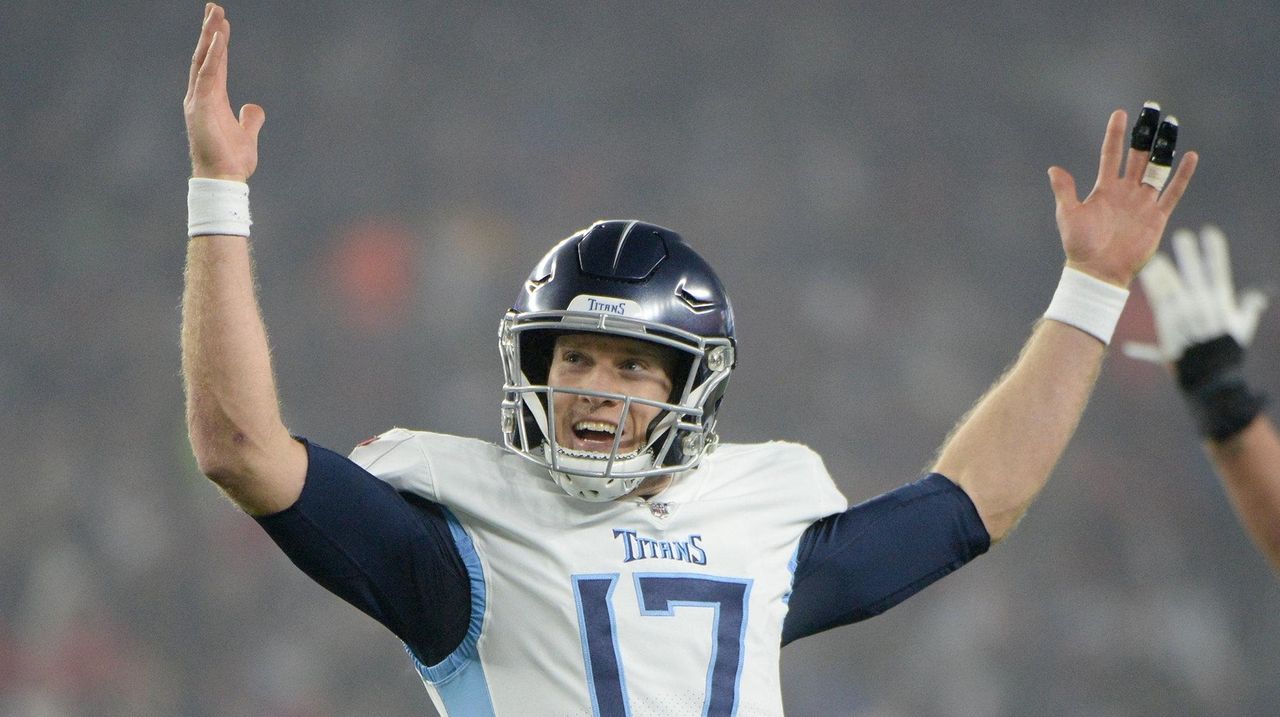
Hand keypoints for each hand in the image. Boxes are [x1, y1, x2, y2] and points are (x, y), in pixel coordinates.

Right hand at [183, 3, 263, 180]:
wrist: (224, 179)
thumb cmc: (231, 160)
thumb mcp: (247, 134)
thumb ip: (250, 119)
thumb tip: (254, 107)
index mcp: (211, 100)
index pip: (215, 64)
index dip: (218, 43)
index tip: (222, 22)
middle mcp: (201, 96)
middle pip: (205, 56)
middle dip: (210, 31)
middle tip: (214, 7)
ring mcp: (198, 100)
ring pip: (204, 60)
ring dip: (211, 36)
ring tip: (216, 14)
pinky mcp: (200, 106)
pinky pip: (208, 74)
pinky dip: (214, 55)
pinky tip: (220, 38)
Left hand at [1047, 107, 1197, 286]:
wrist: (1098, 271)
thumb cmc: (1080, 245)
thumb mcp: (1068, 215)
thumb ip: (1065, 191)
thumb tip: (1053, 169)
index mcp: (1104, 188)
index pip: (1111, 154)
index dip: (1115, 135)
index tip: (1120, 113)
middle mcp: (1125, 191)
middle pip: (1138, 155)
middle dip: (1145, 133)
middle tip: (1153, 109)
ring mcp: (1142, 202)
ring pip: (1158, 168)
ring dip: (1165, 147)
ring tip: (1172, 125)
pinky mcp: (1156, 216)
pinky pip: (1172, 192)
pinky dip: (1181, 175)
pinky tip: (1189, 156)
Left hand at [1124, 225, 1268, 362]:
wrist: (1209, 379)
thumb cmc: (1226, 352)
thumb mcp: (1241, 328)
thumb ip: (1247, 309)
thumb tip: (1258, 298)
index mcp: (1221, 303)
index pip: (1218, 271)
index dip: (1214, 251)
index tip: (1210, 233)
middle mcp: (1202, 307)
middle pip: (1193, 274)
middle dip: (1188, 255)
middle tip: (1182, 236)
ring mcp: (1183, 315)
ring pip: (1170, 285)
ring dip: (1162, 268)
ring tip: (1154, 254)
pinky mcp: (1166, 324)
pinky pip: (1157, 300)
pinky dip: (1150, 285)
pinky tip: (1144, 272)